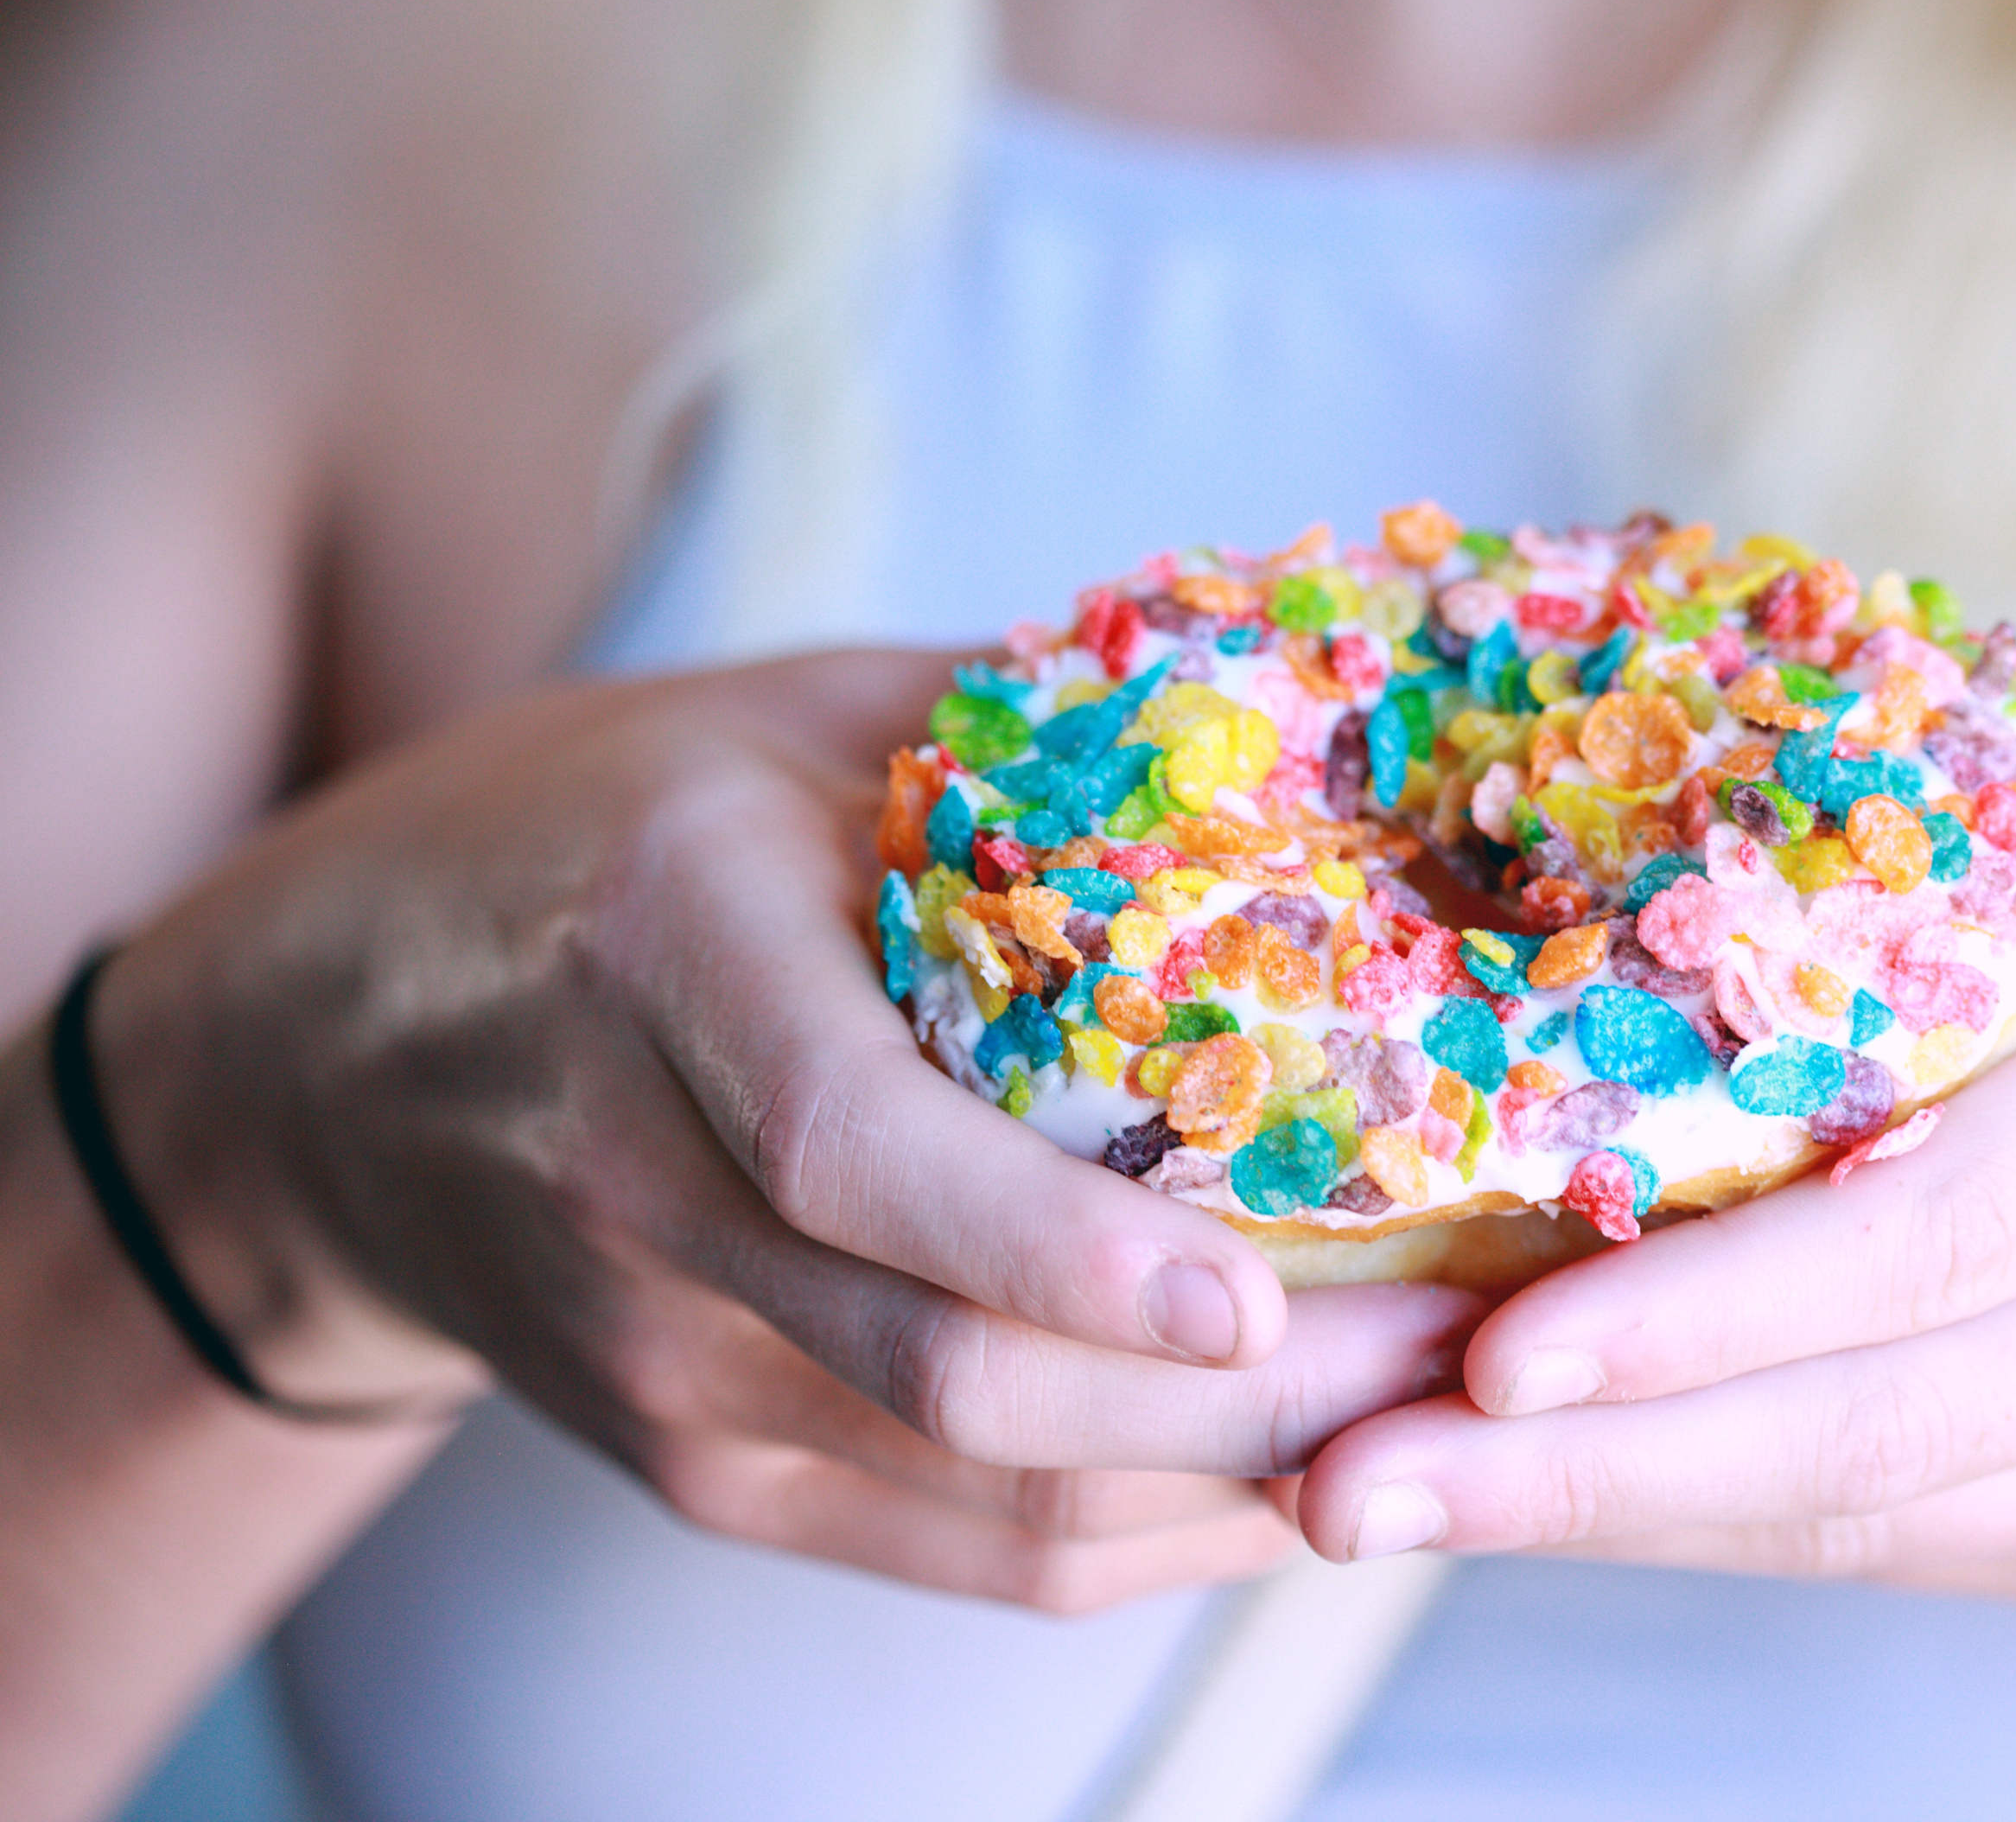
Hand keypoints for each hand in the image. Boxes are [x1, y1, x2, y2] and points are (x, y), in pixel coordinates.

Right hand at [90, 651, 1482, 1611]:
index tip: (1258, 1294)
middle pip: (954, 1377)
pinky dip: (1138, 1531)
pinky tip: (1285, 1477)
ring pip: (983, 1498)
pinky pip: (953, 1548)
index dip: (1061, 1248)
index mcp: (666, 956)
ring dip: (1226, 1490)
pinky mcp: (691, 1465)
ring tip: (1428, 1419)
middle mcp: (641, 1184)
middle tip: (1460, 1350)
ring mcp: (659, 1362)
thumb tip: (1307, 711)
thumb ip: (1014, 733)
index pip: (854, 1151)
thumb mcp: (778, 723)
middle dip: (1237, 1408)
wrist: (313, 1059)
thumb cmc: (585, 840)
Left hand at [1291, 760, 2015, 1620]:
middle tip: (1341, 1475)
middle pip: (1886, 1420)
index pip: (1957, 1228)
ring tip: (1375, 1497)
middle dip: (1591, 1470)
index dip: (1716, 1307)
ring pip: (1880, 1513)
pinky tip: (1549, 1486)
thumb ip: (1983, 838)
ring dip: (1610, 1515)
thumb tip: (1670, 794)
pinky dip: (1718, 1511)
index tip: (1498, 1355)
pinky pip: (1919, 1537)